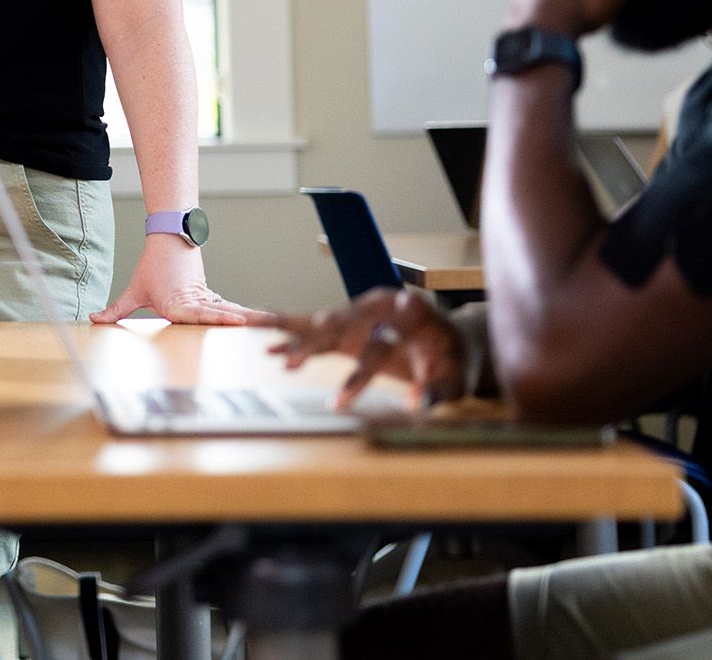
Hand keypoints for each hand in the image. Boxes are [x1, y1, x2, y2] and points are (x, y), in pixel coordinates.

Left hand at [90, 235, 250, 324]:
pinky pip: (228, 307)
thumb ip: (116, 310)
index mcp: (178, 303)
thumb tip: (94, 319)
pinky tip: (261, 322)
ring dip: (248, 317)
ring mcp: (206, 297)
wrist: (169, 240)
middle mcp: (195, 301)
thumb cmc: (151, 267)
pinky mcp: (210, 296)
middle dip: (239, 322)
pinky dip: (242, 314)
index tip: (237, 321)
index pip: (199, 314)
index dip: (218, 319)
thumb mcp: (133, 290)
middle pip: (219, 314)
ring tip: (270, 324)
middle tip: (261, 327)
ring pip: (228, 309)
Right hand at [259, 287, 469, 409]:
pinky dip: (290, 337)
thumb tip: (418, 403)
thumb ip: (438, 390)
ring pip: (319, 323)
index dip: (362, 356)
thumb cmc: (456, 362)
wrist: (453, 344)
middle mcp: (378, 308)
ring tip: (255, 331)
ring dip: (290, 331)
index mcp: (410, 313)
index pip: (386, 337)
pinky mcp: (348, 331)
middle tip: (293, 360)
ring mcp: (359, 317)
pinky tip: (268, 347)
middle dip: (317, 341)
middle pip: (343, 324)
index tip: (338, 345)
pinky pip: (314, 333)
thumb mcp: (457, 379)